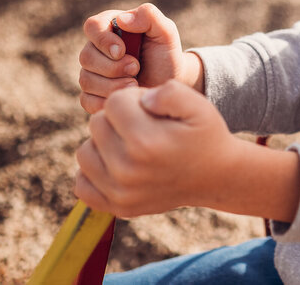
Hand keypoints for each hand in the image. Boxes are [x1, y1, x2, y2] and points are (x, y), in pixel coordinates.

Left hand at [75, 82, 299, 220]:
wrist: (217, 177)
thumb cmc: (205, 136)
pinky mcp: (116, 208)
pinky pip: (82, 184)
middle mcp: (127, 170)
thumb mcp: (198, 105)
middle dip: (118, 118)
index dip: (134, 98)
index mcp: (145, 142)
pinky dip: (95, 172)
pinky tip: (118, 165)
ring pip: (84, 152)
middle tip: (145, 126)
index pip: (114, 102)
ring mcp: (119, 193)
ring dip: (104, 143)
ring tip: (132, 144)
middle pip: (97, 124)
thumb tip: (141, 100)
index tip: (153, 109)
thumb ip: (169, 91)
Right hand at [78, 3, 203, 113]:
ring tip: (135, 84)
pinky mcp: (91, 95)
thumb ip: (149, 16)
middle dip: (113, 66)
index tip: (122, 51)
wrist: (168, 84)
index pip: (92, 26)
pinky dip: (106, 101)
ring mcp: (91, 73)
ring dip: (113, 85)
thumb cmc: (166, 55)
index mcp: (110, 27)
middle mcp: (96, 49)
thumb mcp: (165, 32)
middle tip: (136, 68)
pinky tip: (124, 98)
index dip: (103, 40)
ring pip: (86, 80)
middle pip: (86, 56)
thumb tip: (121, 19)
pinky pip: (87, 100)